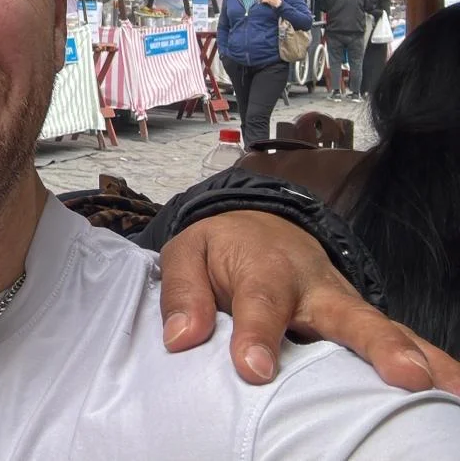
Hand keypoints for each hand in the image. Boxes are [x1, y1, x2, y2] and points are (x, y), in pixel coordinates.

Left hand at [158, 210, 459, 393]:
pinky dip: (430, 360)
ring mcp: (345, 304)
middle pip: (348, 316)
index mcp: (265, 269)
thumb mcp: (187, 253)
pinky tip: (451, 388)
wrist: (258, 224)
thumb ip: (182, 292)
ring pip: (384, 329)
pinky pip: (399, 339)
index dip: (258, 335)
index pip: (262, 304)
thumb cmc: (220, 248)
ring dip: (414, 356)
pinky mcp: (360, 319)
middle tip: (405, 376)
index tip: (254, 370)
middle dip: (376, 345)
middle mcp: (315, 287)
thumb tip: (180, 339)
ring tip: (441, 388)